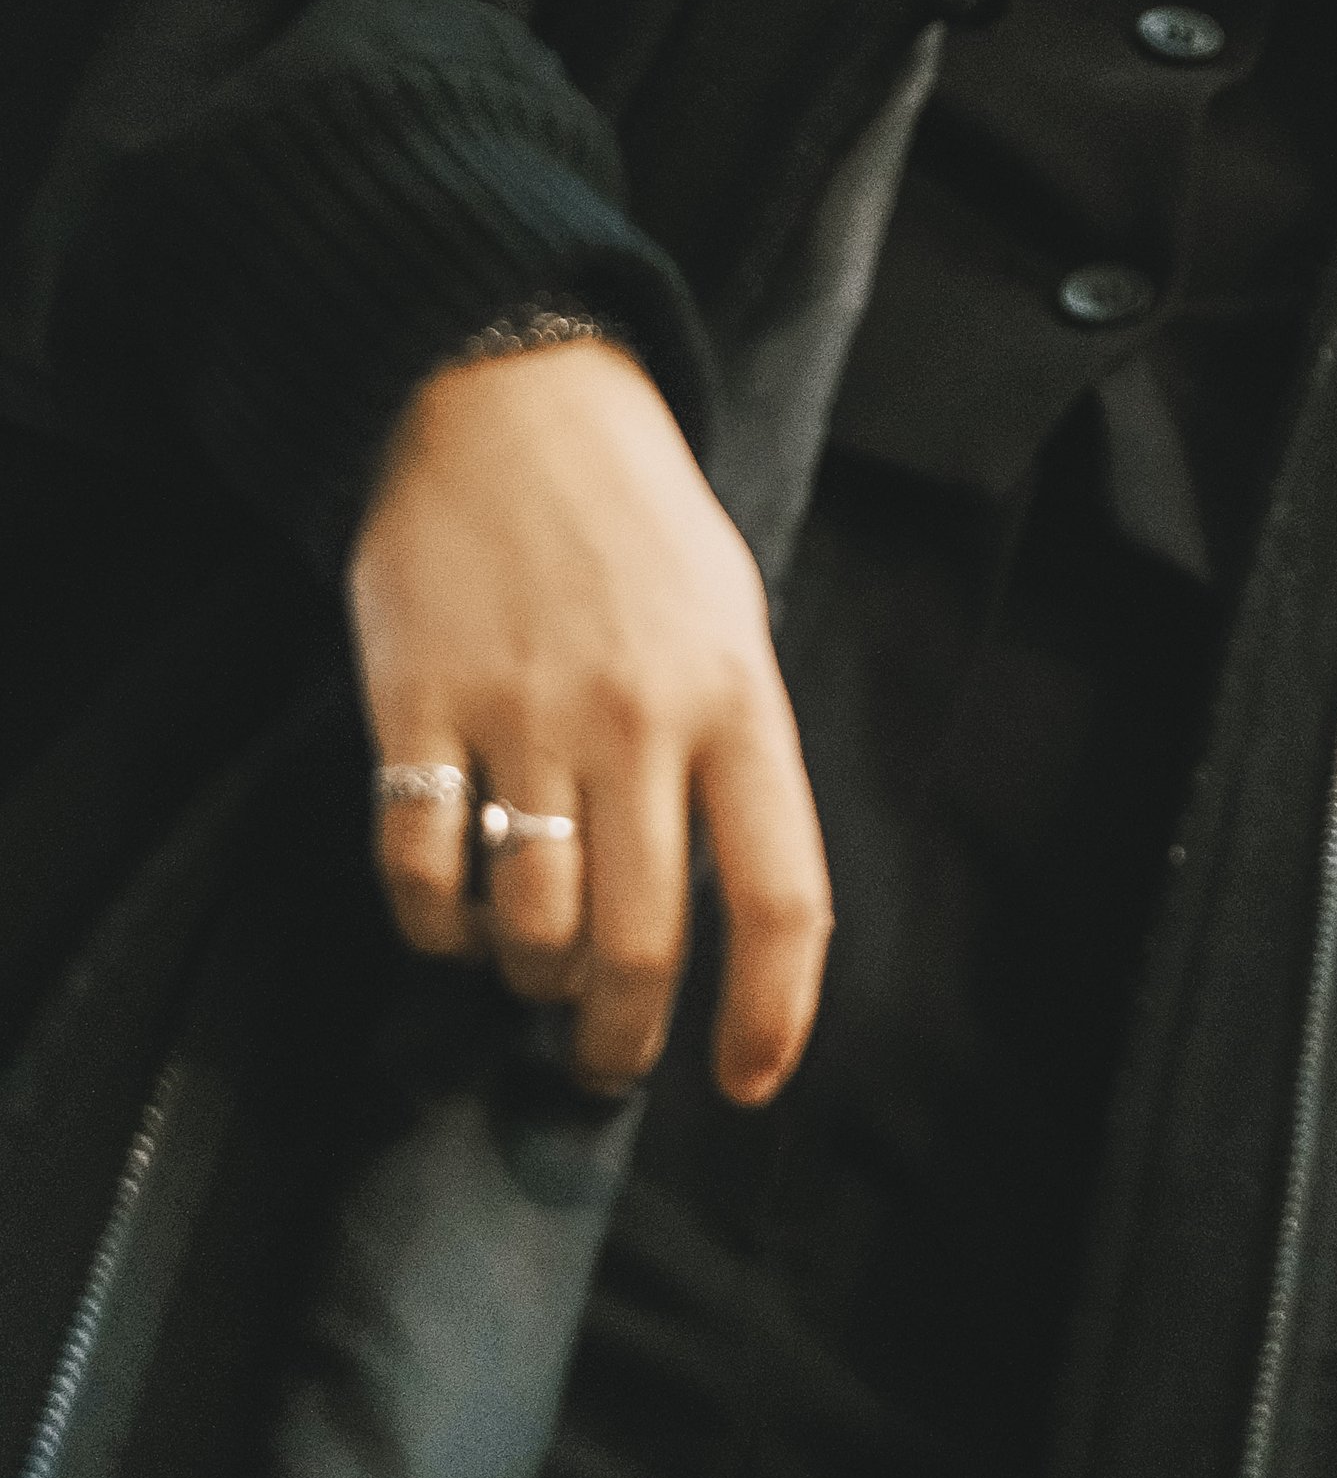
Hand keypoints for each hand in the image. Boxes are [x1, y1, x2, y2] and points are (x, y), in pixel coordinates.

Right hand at [349, 339, 830, 1102]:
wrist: (502, 395)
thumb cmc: (631, 520)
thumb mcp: (727, 618)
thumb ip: (733, 751)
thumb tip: (731, 908)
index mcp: (736, 698)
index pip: (780, 896)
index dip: (772, 1013)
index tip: (747, 1082)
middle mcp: (637, 719)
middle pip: (640, 946)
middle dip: (620, 1038)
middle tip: (606, 1061)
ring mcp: (522, 714)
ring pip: (529, 928)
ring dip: (530, 980)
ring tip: (534, 970)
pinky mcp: (415, 705)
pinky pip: (420, 870)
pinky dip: (435, 925)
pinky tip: (452, 913)